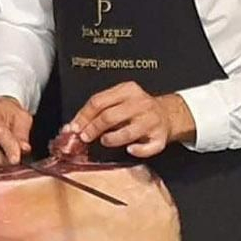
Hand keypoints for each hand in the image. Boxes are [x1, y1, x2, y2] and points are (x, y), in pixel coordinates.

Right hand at [0, 97, 32, 167]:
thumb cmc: (9, 115)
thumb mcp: (22, 118)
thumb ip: (23, 133)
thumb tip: (24, 148)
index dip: (9, 148)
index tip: (17, 159)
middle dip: (8, 161)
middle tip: (19, 159)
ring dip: (3, 165)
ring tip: (9, 155)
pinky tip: (0, 156)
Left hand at [65, 82, 194, 158]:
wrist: (167, 114)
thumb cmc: (137, 109)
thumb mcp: (119, 100)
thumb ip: (98, 110)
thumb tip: (73, 126)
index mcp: (128, 90)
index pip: (99, 102)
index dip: (83, 116)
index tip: (74, 127)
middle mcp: (141, 104)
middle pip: (109, 116)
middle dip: (93, 129)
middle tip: (85, 137)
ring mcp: (152, 121)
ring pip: (126, 133)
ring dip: (111, 139)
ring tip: (105, 141)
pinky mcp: (160, 137)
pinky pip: (146, 148)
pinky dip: (136, 151)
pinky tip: (130, 149)